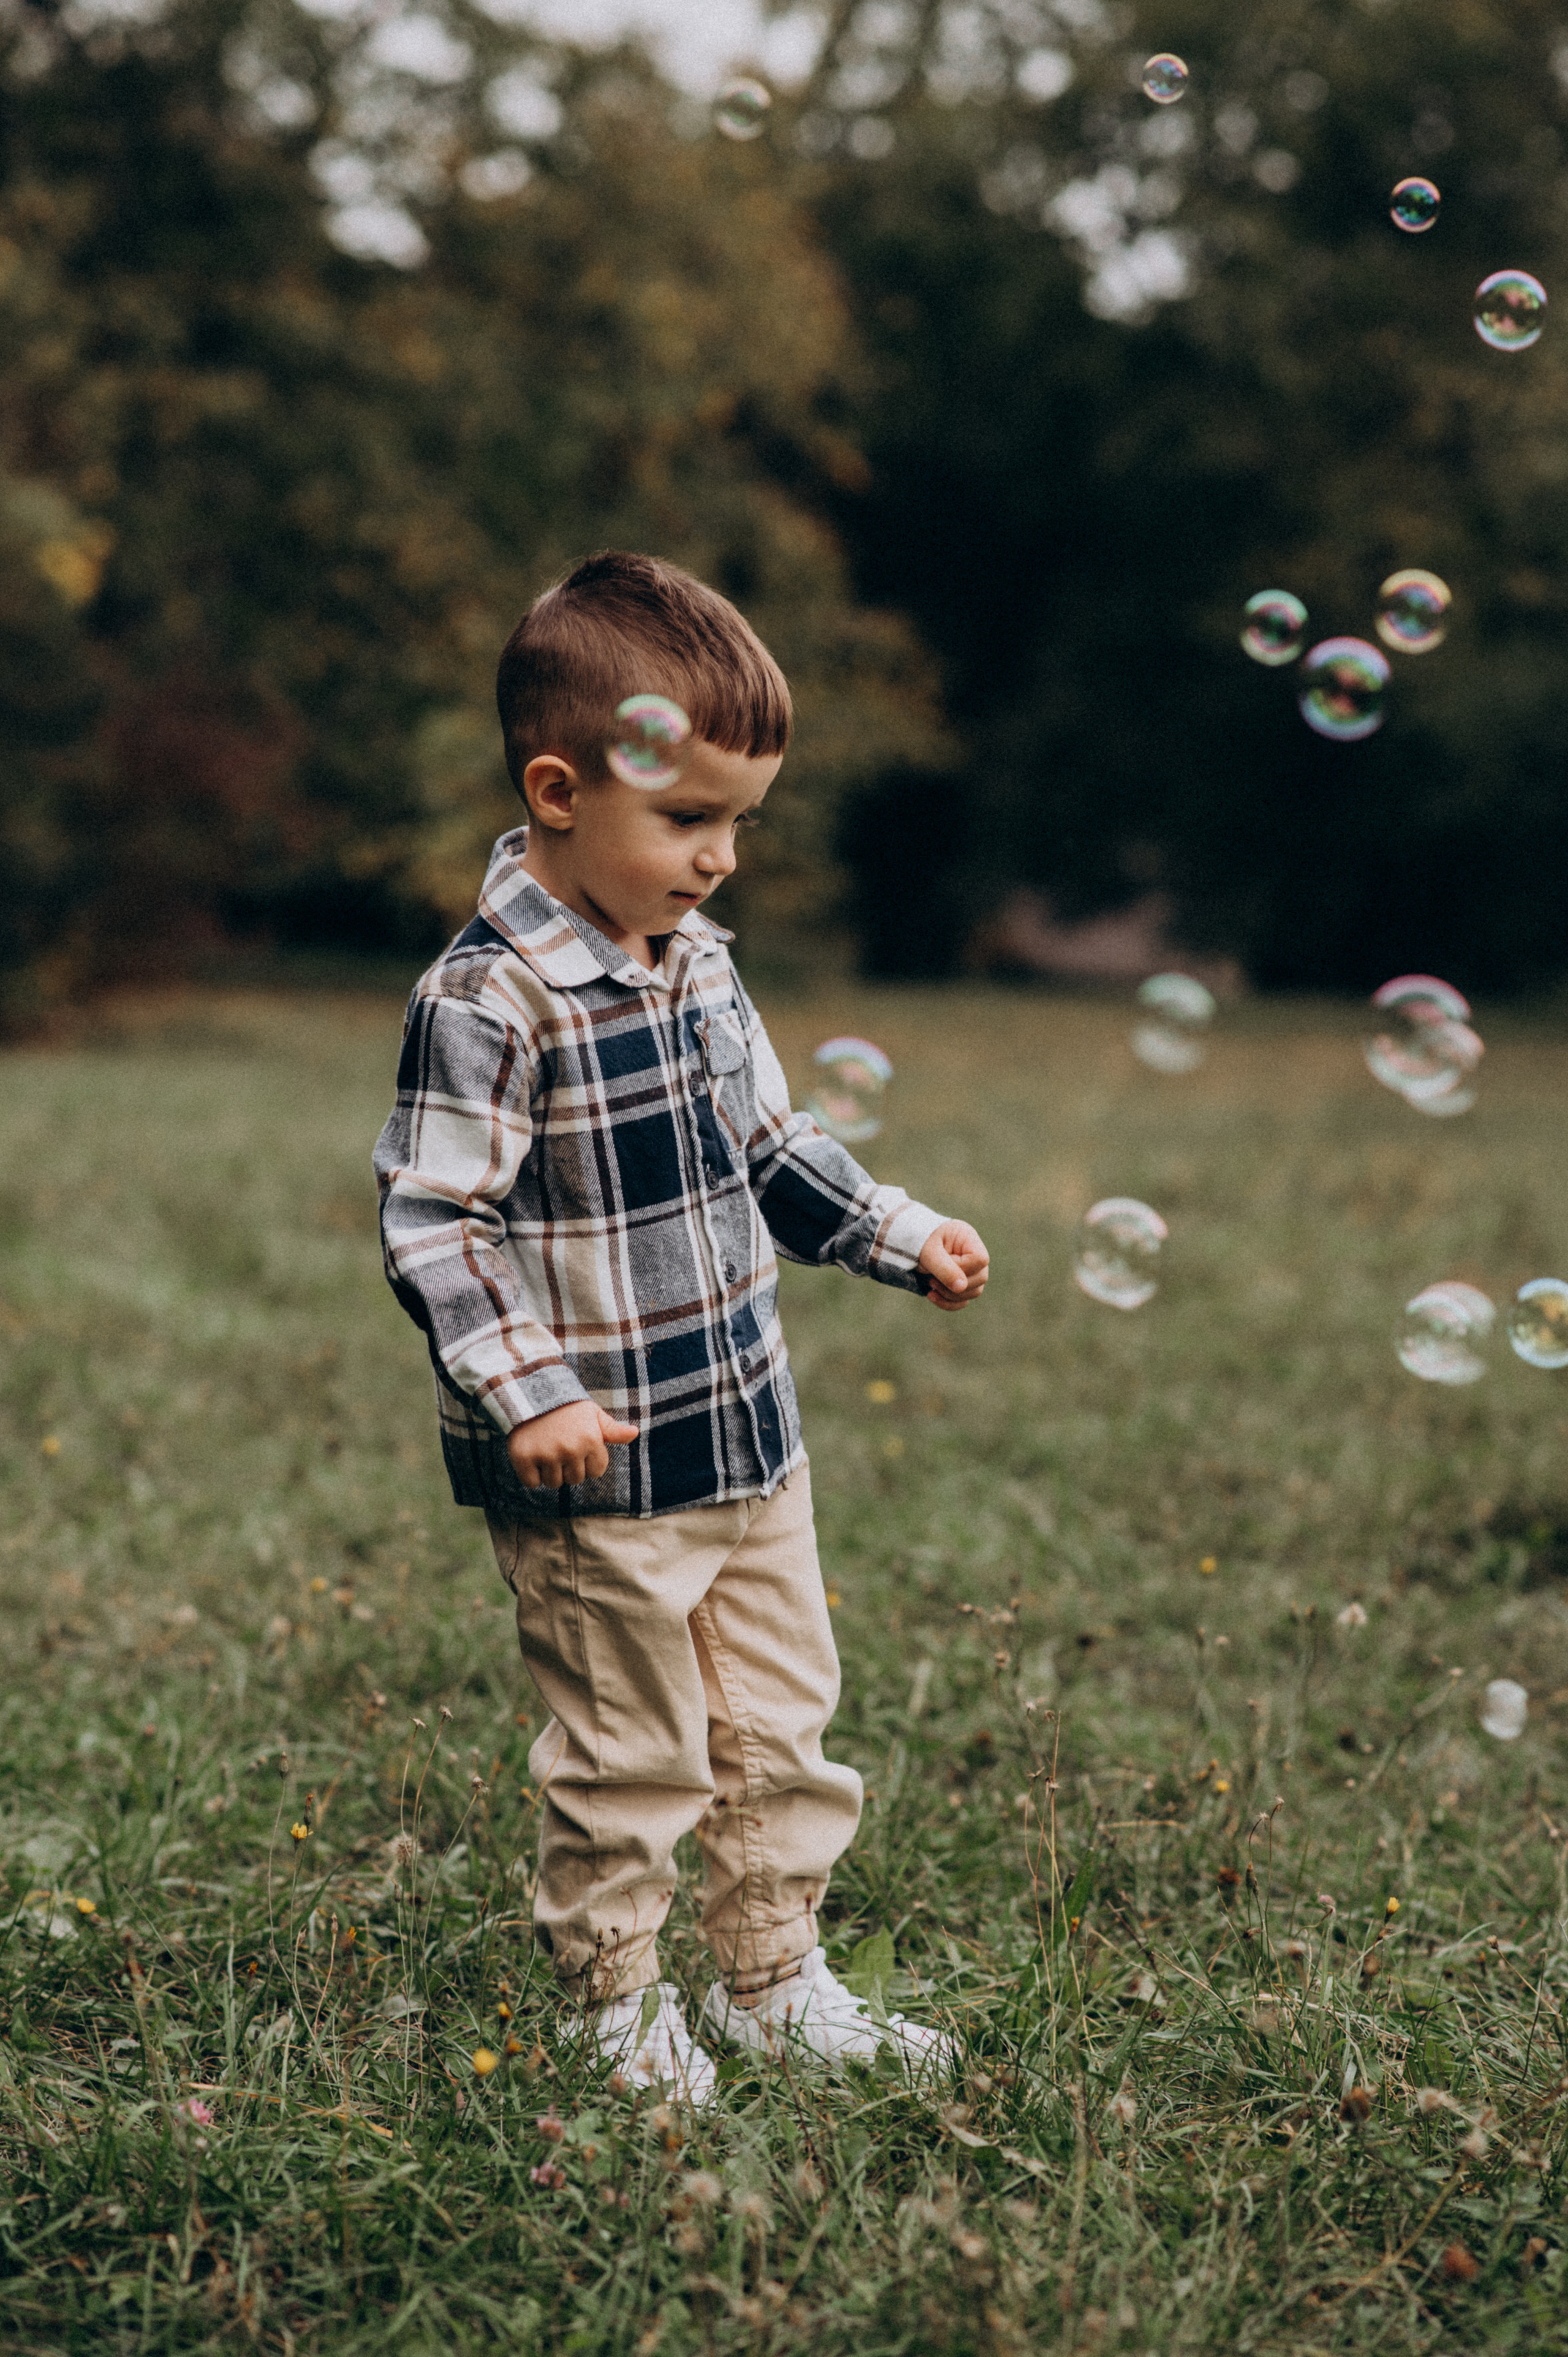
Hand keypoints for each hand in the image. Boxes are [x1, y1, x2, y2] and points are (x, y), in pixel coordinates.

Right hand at [506, 1400, 638, 1488]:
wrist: (530, 1392)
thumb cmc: (567, 1407)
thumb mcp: (592, 1414)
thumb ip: (613, 1429)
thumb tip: (634, 1433)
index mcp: (591, 1440)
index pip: (596, 1472)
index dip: (587, 1461)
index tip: (578, 1445)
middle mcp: (570, 1449)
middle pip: (575, 1480)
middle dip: (569, 1467)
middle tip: (560, 1445)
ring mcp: (546, 1454)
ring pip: (554, 1483)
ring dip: (550, 1472)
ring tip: (546, 1448)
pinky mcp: (523, 1457)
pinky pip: (532, 1483)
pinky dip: (531, 1474)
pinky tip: (532, 1455)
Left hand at [918, 1220, 989, 1311]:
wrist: (907, 1244)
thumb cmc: (918, 1241)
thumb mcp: (928, 1252)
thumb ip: (944, 1268)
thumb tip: (961, 1287)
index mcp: (968, 1238)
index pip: (980, 1259)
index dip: (963, 1268)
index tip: (941, 1265)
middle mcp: (973, 1254)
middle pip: (981, 1278)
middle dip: (953, 1284)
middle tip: (931, 1278)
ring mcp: (970, 1270)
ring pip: (973, 1292)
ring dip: (949, 1294)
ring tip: (930, 1283)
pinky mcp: (961, 1284)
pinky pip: (963, 1301)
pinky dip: (948, 1303)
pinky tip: (931, 1295)